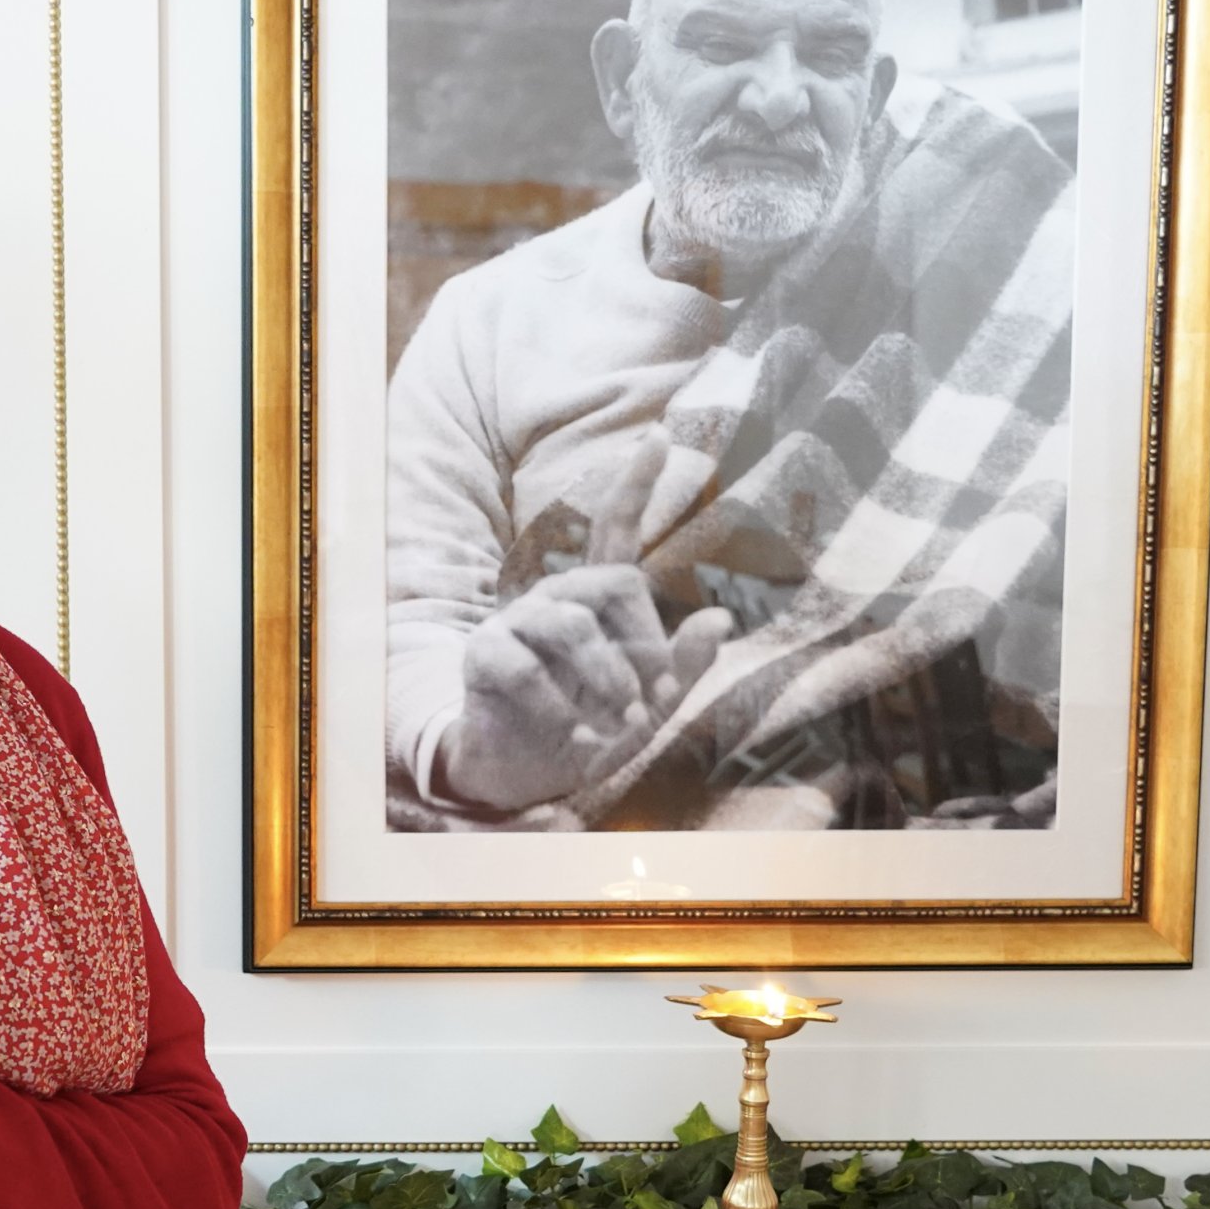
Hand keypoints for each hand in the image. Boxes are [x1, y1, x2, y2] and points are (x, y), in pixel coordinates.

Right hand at [435, 436, 734, 814]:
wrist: (528, 773)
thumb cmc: (594, 727)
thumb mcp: (652, 703)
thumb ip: (686, 664)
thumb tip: (723, 618)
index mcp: (596, 597)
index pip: (616, 528)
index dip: (637, 484)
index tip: (659, 435)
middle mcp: (557, 594)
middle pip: (611, 585)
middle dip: (641, 648)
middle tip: (648, 703)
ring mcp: (517, 620)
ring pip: (571, 625)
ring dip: (605, 680)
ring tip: (616, 723)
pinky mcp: (486, 653)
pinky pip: (528, 668)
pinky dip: (561, 712)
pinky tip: (579, 740)